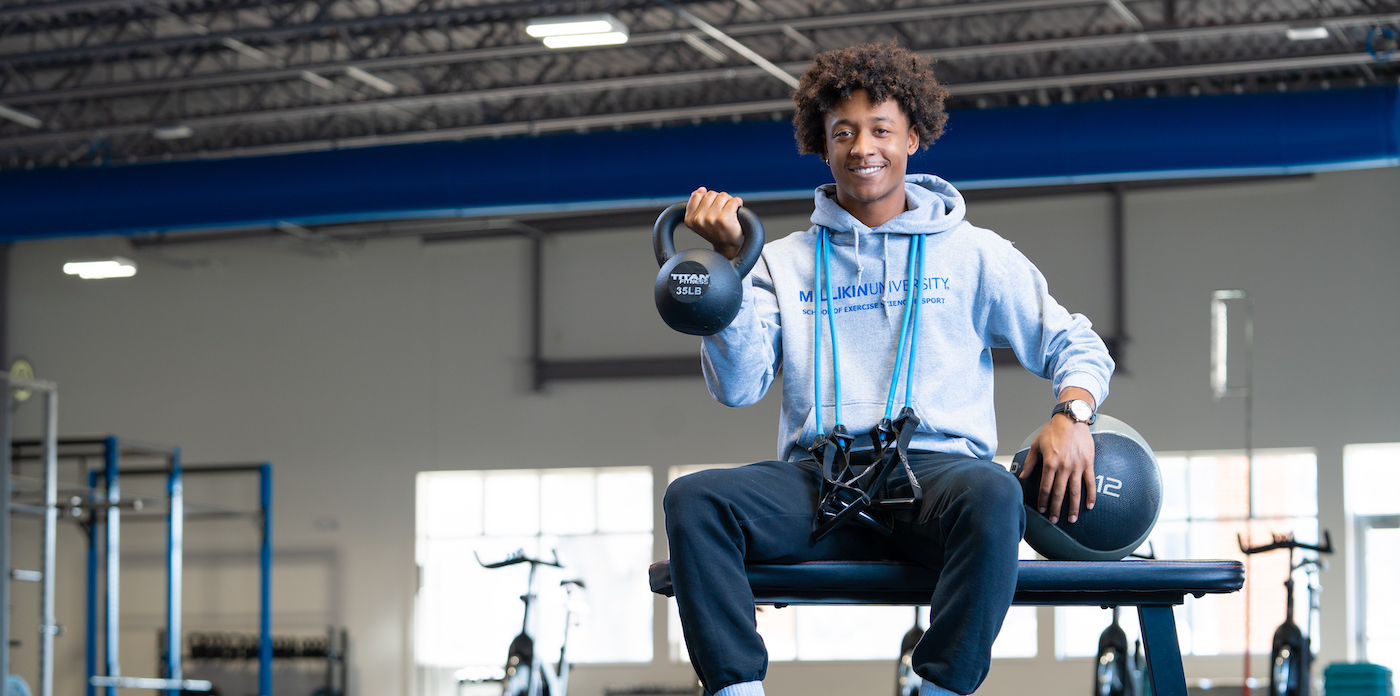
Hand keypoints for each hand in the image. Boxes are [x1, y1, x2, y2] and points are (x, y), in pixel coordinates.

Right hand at [685, 187, 743, 259]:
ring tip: (728, 212)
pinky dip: (737, 204)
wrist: (727, 246)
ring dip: (728, 202)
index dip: (707, 199)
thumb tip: (701, 189)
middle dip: (718, 200)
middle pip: (711, 194)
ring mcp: (711, 219)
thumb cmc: (716, 231)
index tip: (711, 209)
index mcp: (690, 219)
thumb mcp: (701, 218)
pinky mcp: (724, 218)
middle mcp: (698, 219)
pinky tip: (736, 212)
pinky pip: (733, 201)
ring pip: (723, 196)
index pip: (697, 195)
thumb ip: (697, 203)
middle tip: (721, 212)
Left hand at [1019, 409, 1095, 523]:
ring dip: (1073, 507)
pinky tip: (1090, 506)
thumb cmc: (1052, 431)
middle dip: (1055, 508)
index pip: (1045, 487)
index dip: (1042, 501)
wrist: (1071, 419)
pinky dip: (1091, 495)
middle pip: (1059, 493)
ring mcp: (1077, 466)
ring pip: (1075, 492)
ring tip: (1071, 519)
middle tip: (1054, 521)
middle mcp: (1063, 467)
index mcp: (1049, 463)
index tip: (1041, 511)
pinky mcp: (1088, 464)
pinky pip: (1090, 482)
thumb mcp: (1036, 445)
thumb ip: (1029, 463)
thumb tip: (1021, 477)